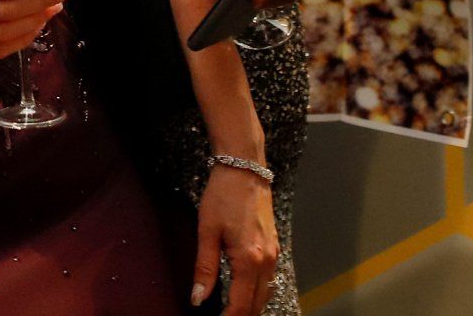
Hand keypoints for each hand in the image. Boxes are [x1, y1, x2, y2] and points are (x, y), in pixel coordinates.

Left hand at [192, 163, 277, 314]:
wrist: (244, 170)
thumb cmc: (223, 196)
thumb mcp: (206, 231)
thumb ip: (204, 268)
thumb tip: (197, 298)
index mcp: (249, 259)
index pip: (242, 304)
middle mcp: (267, 261)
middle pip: (257, 304)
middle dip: (241, 315)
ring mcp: (274, 255)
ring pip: (266, 294)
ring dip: (251, 307)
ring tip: (231, 311)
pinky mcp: (274, 248)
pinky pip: (269, 280)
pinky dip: (258, 292)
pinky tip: (245, 293)